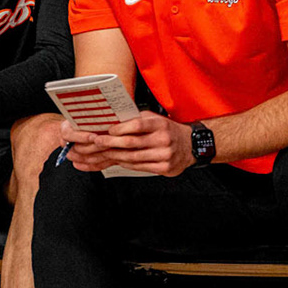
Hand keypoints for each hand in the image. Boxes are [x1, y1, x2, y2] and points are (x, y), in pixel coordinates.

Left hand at [62, 112, 194, 175]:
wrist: (190, 145)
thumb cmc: (167, 130)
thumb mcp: (154, 119)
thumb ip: (136, 120)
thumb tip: (112, 121)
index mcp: (160, 124)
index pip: (137, 125)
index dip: (120, 128)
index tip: (107, 130)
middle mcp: (163, 139)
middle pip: (132, 143)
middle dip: (111, 143)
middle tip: (96, 142)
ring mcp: (165, 155)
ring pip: (133, 157)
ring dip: (115, 155)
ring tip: (103, 152)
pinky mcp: (165, 167)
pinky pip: (140, 166)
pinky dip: (126, 163)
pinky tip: (118, 160)